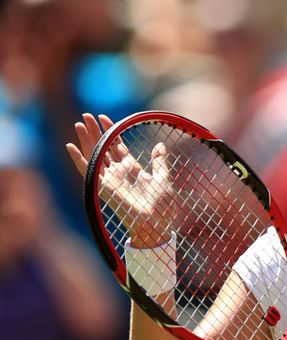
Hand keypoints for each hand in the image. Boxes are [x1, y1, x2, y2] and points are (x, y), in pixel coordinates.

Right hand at [66, 114, 174, 247]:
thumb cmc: (162, 206)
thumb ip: (159, 162)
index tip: (105, 117)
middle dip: (95, 131)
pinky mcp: (102, 188)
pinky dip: (78, 159)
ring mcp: (109, 179)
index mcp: (132, 169)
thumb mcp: (163, 179)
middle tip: (86, 116)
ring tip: (79, 123)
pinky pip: (87, 171)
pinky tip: (70, 146)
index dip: (111, 131)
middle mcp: (119, 173)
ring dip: (86, 139)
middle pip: (103, 147)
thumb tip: (160, 145)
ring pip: (94, 155)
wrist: (156, 224)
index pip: (118, 145)